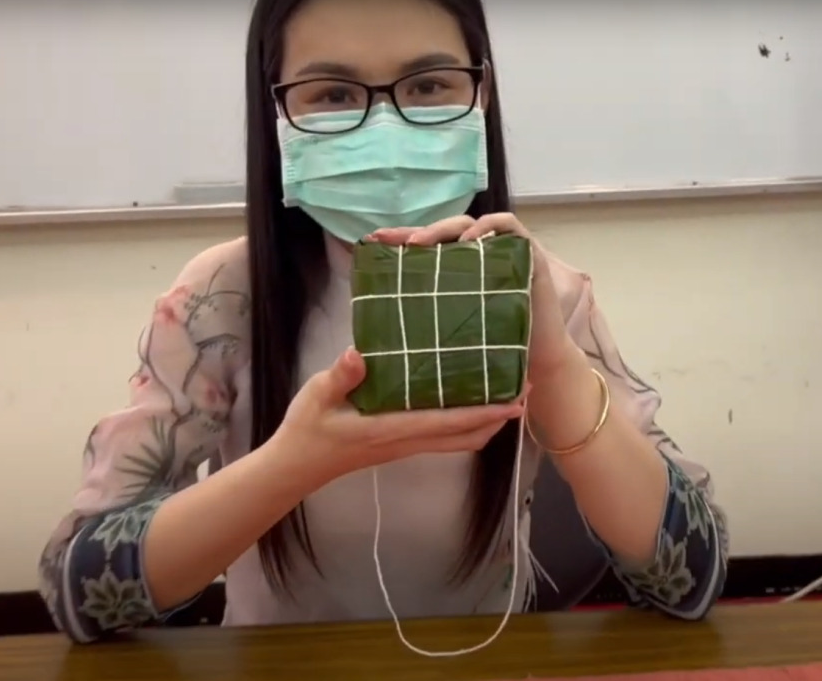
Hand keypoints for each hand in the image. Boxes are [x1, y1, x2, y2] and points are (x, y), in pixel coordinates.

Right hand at [274, 347, 526, 479]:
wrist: (295, 467)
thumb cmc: (306, 431)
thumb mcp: (317, 396)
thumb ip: (340, 376)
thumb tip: (359, 353)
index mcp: (391, 429)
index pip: (448, 423)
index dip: (484, 414)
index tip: (514, 401)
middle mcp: (406, 441)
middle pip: (466, 436)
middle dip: (499, 418)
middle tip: (525, 392)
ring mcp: (405, 446)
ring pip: (459, 440)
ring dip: (487, 422)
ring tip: (507, 395)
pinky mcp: (401, 445)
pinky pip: (444, 437)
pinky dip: (467, 423)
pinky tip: (470, 400)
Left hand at [367, 213, 581, 375]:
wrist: (537, 361)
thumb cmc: (494, 347)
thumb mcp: (452, 328)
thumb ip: (427, 317)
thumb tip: (373, 331)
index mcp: (459, 269)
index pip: (427, 246)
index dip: (400, 239)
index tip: (372, 241)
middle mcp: (480, 255)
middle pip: (445, 231)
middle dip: (417, 232)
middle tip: (395, 242)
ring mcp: (504, 251)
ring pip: (471, 223)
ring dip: (444, 229)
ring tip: (422, 244)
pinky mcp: (528, 252)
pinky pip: (509, 226)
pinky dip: (487, 228)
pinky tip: (469, 242)